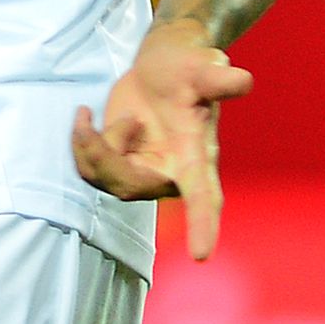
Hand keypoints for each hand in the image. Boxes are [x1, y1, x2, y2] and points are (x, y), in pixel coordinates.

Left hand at [70, 23, 254, 259]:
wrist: (162, 68)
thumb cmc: (188, 70)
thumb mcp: (202, 69)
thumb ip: (217, 79)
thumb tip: (243, 82)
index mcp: (196, 157)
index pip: (203, 197)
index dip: (202, 224)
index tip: (202, 255)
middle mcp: (170, 174)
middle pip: (129, 184)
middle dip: (108, 152)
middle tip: (125, 116)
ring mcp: (142, 174)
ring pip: (105, 179)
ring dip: (93, 142)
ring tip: (113, 109)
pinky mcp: (118, 168)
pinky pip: (90, 171)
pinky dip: (81, 143)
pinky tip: (86, 115)